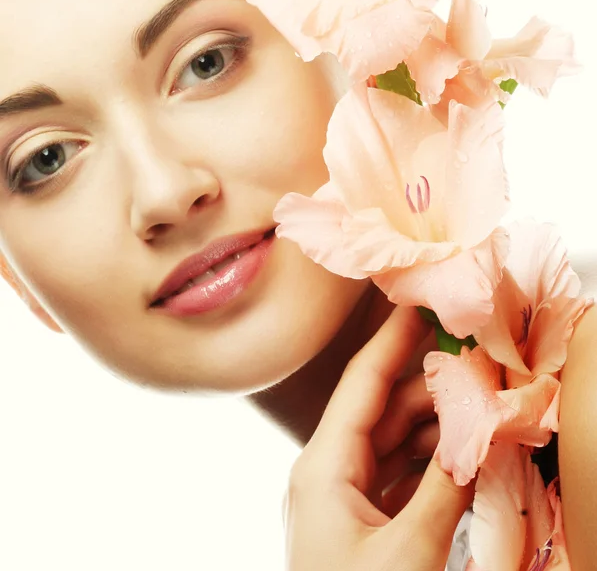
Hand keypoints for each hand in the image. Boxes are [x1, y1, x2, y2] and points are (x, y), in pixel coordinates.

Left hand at [284, 306, 473, 570]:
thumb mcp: (407, 553)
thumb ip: (446, 489)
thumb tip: (479, 435)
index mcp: (323, 466)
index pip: (363, 384)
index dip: (391, 341)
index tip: (417, 306)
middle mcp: (329, 471)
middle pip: (384, 409)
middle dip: (428, 384)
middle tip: (473, 362)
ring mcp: (347, 496)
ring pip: (396, 441)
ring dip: (436, 423)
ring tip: (477, 403)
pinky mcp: (364, 519)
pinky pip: (401, 474)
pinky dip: (432, 461)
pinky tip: (463, 451)